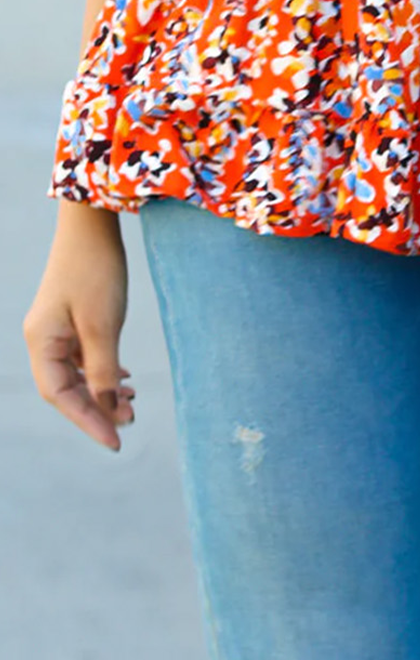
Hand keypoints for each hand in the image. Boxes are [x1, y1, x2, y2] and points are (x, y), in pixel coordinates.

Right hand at [23, 210, 135, 451]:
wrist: (93, 223)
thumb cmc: (96, 269)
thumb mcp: (103, 324)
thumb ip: (103, 369)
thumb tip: (106, 409)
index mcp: (42, 341)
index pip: (60, 396)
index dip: (87, 421)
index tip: (115, 441)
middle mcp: (43, 338)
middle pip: (66, 388)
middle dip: (96, 408)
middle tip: (129, 421)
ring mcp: (56, 328)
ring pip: (76, 373)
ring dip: (102, 390)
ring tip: (132, 402)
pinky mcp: (71, 317)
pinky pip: (83, 356)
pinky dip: (103, 370)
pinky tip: (124, 379)